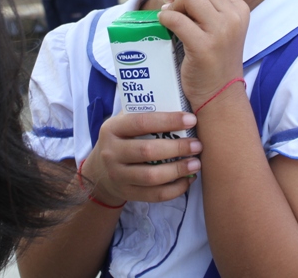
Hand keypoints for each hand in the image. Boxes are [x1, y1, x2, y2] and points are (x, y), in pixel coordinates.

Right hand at [82, 111, 202, 204]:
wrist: (99, 171)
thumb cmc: (122, 139)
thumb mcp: (124, 122)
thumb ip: (144, 112)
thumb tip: (181, 102)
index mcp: (112, 128)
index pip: (141, 122)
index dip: (168, 121)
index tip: (191, 120)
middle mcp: (111, 153)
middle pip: (147, 151)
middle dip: (177, 148)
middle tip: (197, 145)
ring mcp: (117, 176)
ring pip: (151, 177)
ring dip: (177, 170)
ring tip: (196, 163)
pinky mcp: (127, 194)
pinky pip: (154, 195)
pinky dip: (174, 190)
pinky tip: (187, 180)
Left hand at [158, 0, 248, 106]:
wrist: (220, 94)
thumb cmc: (213, 59)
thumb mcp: (211, 27)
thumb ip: (190, 2)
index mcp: (239, 9)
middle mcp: (235, 17)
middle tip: (174, 12)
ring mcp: (222, 31)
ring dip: (174, 6)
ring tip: (172, 20)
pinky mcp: (205, 46)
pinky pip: (176, 19)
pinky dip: (165, 19)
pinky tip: (165, 26)